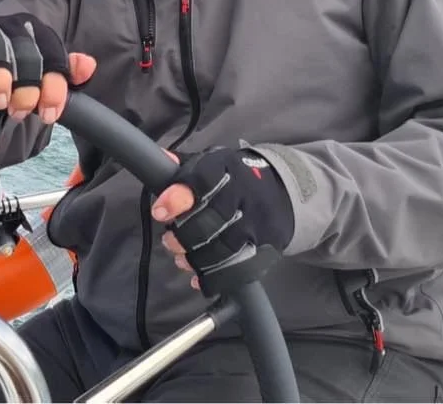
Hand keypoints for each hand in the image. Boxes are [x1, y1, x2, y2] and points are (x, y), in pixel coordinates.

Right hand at [0, 14, 95, 128]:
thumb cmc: (18, 72)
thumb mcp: (45, 76)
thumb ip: (68, 73)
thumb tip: (88, 66)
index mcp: (40, 34)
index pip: (53, 55)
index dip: (53, 87)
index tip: (48, 114)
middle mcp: (15, 27)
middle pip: (26, 53)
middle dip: (26, 88)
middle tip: (21, 112)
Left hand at [153, 147, 293, 295]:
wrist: (283, 190)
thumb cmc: (236, 177)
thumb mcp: (212, 162)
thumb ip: (184, 166)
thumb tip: (159, 163)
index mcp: (225, 168)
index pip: (201, 182)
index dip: (177, 199)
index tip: (160, 212)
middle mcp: (243, 194)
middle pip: (209, 221)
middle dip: (183, 236)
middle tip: (169, 241)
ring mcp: (257, 223)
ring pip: (222, 249)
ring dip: (196, 259)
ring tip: (182, 259)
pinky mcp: (266, 247)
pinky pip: (239, 269)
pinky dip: (215, 279)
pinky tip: (200, 279)